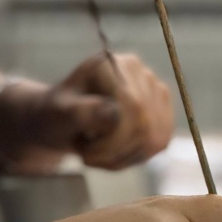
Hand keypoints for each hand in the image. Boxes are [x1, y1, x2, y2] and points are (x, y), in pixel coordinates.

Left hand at [0, 53, 174, 171]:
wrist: (64, 119)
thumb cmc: (58, 114)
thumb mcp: (59, 114)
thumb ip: (82, 112)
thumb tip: (112, 112)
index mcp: (114, 65)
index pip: (133, 108)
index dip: (114, 141)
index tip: (85, 153)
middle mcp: (141, 73)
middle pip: (146, 126)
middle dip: (116, 151)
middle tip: (88, 156)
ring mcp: (156, 92)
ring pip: (154, 139)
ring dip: (123, 156)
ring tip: (98, 152)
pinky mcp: (163, 112)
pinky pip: (160, 143)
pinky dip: (135, 157)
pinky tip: (114, 152)